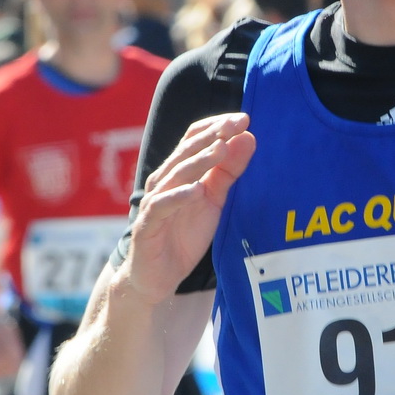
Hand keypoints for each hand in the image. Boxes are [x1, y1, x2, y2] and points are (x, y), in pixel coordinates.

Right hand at [116, 113, 255, 301]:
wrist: (156, 277)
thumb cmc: (183, 235)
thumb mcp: (213, 201)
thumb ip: (228, 172)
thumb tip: (247, 137)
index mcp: (178, 172)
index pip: (194, 138)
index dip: (217, 126)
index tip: (244, 118)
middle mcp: (164, 181)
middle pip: (186, 151)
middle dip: (213, 136)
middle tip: (237, 123)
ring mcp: (153, 202)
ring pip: (175, 175)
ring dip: (198, 161)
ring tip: (221, 149)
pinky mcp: (147, 225)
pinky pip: (162, 207)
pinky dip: (178, 197)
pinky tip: (196, 190)